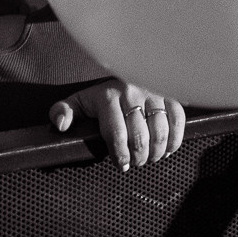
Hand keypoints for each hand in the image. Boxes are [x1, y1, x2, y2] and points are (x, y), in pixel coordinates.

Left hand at [49, 79, 185, 169]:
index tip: (122, 165)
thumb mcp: (79, 102)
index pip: (116, 132)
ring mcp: (153, 92)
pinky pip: (177, 120)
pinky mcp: (170, 94)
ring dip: (156, 151)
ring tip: (149, 158)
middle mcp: (131, 91)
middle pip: (140, 135)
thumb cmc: (101, 96)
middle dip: (138, 156)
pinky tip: (166, 149)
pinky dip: (174, 139)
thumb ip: (62, 111)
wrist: (125, 72)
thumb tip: (60, 125)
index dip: (120, 153)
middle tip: (136, 162)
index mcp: (107, 96)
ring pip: (160, 130)